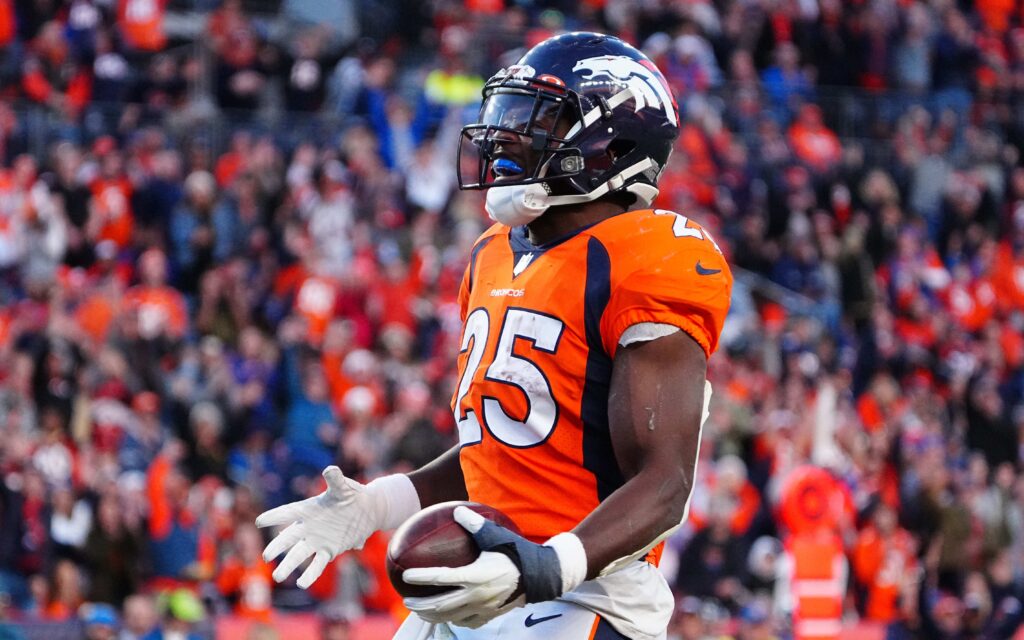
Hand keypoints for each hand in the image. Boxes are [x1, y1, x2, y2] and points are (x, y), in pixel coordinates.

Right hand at [256, 466, 382, 587]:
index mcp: (308, 509)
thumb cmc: (352, 495)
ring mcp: (317, 540)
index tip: (260, 522)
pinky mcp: (329, 550)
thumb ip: (335, 480)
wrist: (368, 510)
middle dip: (278, 547)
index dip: (275, 516)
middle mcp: (309, 527)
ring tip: (278, 576)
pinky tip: (302, 583)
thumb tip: (330, 470)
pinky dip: (310, 574)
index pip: (288, 512)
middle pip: (289, 538)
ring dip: (289, 565)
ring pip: (299, 554)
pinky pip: (317, 564)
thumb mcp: (344, 487)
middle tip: (266, 556)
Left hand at [402, 506, 566, 627]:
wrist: (542, 576)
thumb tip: (456, 511)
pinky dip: (454, 619)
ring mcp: (483, 609)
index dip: (422, 577)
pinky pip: (467, 622)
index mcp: (476, 575)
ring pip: (451, 617)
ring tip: (421, 610)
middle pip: (441, 605)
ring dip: (433, 615)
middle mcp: (477, 595)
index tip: (406, 575)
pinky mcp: (491, 616)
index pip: (442, 577)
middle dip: (420, 605)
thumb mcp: (496, 535)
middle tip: (406, 599)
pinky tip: (449, 615)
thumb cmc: (517, 552)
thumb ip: (475, 523)